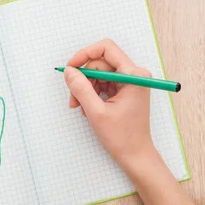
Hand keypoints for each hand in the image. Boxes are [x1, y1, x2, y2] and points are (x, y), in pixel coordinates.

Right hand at [63, 39, 154, 172]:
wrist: (135, 155)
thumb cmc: (123, 138)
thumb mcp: (96, 112)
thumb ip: (81, 89)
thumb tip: (69, 71)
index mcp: (134, 75)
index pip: (106, 49)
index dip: (85, 55)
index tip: (71, 68)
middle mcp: (134, 74)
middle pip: (100, 63)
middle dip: (83, 78)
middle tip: (73, 98)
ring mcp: (130, 82)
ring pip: (99, 73)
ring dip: (86, 88)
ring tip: (80, 107)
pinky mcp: (125, 90)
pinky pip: (103, 83)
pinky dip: (92, 93)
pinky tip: (87, 108)